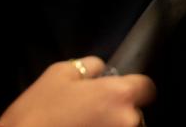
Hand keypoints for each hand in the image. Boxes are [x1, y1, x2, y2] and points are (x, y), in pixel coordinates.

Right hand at [0, 56, 154, 126]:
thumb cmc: (37, 111)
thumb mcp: (59, 74)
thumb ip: (90, 65)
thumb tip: (103, 69)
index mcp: (119, 94)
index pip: (147, 87)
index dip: (133, 88)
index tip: (117, 93)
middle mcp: (128, 120)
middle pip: (136, 112)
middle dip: (119, 111)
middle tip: (93, 113)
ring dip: (112, 126)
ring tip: (85, 126)